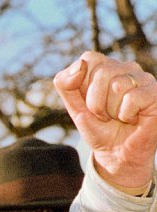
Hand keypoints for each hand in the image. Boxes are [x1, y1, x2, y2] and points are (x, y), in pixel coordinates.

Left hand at [54, 52, 156, 188]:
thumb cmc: (98, 128)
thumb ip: (65, 84)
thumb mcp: (74, 107)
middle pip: (101, 72)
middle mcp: (125, 68)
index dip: (81, 82)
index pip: (89, 58)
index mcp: (105, 68)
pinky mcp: (155, 92)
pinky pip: (133, 98)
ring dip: (112, 110)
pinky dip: (126, 114)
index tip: (86, 102)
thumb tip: (80, 64)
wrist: (115, 153)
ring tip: (118, 117)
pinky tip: (132, 118)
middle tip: (104, 114)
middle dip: (95, 102)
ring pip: (117, 86)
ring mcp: (142, 78)